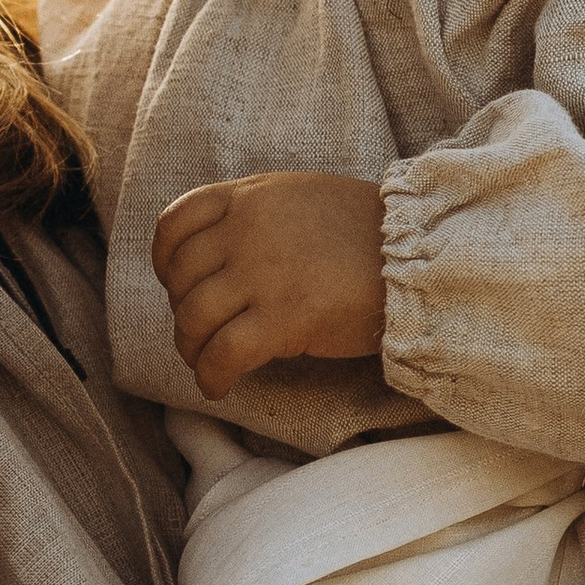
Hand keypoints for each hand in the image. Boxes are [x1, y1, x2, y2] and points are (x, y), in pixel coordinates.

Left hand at [152, 171, 385, 394]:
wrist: (419, 254)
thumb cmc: (367, 232)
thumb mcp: (300, 199)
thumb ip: (256, 216)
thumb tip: (220, 256)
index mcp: (249, 197)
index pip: (175, 224)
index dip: (165, 262)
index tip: (175, 284)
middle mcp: (247, 231)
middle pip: (182, 280)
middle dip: (183, 313)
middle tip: (200, 334)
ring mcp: (264, 274)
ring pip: (194, 319)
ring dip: (192, 349)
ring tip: (207, 362)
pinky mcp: (285, 319)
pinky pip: (224, 355)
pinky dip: (212, 376)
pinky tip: (220, 386)